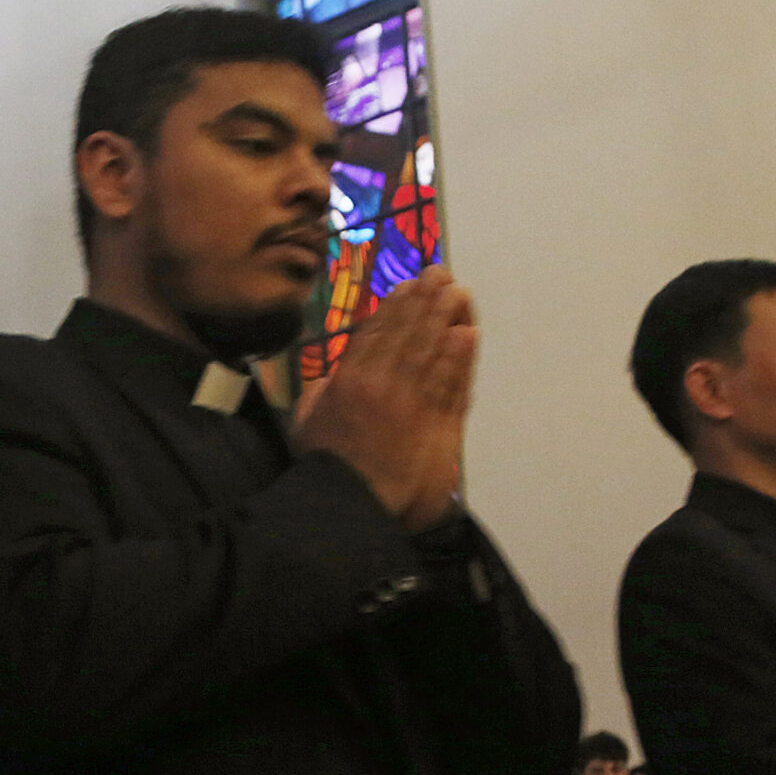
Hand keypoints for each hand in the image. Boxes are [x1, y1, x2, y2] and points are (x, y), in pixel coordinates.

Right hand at [290, 267, 476, 531]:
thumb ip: (320, 391)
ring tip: (457, 294)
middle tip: (440, 275)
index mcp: (349, 378)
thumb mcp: (308, 419)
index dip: (396, 306)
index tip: (408, 285)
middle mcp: (381, 381)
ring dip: (446, 318)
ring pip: (431, 350)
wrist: (351, 499)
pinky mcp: (431, 421)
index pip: (377, 333)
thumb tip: (330, 378)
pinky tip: (467, 334)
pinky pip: (449, 381)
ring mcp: (409, 400)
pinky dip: (460, 357)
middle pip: (408, 332)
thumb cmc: (326, 464)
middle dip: (426, 300)